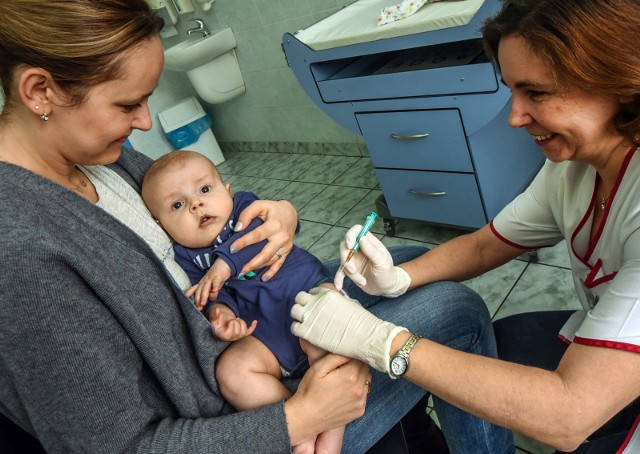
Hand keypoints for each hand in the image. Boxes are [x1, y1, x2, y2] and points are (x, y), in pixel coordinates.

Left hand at [186, 258, 230, 309]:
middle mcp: (204, 281)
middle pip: (199, 291)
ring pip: (206, 288)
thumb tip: (204, 303)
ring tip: (203, 303)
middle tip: (198, 308)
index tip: (190, 306)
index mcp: (202, 283)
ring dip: (204, 296)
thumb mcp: (210, 285)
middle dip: (198, 300)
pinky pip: (216, 282)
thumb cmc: (217, 276)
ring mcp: (211, 278)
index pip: (194, 291)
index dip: (192, 298)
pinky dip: (215, 286)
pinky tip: (215, 290)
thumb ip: (207, 293)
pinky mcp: (218, 276)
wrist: (223, 264)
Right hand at [210, 306, 256, 340]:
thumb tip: (217, 310)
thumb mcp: (215, 319)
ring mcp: (238, 336)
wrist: (222, 326)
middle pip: (238, 332)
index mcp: (224, 335)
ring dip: (242, 323)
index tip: (230, 321)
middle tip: (233, 319)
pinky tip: (255, 321)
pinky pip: (249, 331)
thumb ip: (215, 315)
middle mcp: (232, 338)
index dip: (231, 326)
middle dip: (237, 323)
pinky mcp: (243, 334)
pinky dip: (253, 326)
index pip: (230, 334)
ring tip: (238, 319)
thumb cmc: (218, 323)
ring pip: (244, 332)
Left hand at [231, 200, 296, 280]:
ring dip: (258, 268)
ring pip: (271, 260)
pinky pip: (280, 264)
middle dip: (252, 262)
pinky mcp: (287, 251)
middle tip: (239, 269)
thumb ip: (247, 214)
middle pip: (265, 253)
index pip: (257, 235)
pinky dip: (272, 272)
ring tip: (244, 272)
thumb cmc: (272, 209)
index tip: (232, 249)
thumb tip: (237, 229)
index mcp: (274, 224)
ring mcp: (286, 246)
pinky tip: (264, 278)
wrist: (290, 213)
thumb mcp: (260, 205)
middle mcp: (281, 237)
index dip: (244, 242)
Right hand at [284, 354, 370, 445]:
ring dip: (360, 378)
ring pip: (367, 382)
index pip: (360, 358)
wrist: (306, 417)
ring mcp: (361, 402)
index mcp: (350, 376)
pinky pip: (364, 395)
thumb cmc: (310, 391)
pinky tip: (345, 393)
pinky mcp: (360, 411)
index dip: (352, 356)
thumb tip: (350, 350)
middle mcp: (359, 389)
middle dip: (357, 366)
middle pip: (366, 369)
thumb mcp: (318, 368)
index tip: (343, 359)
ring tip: (344, 381)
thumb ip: (336, 356)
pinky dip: (358, 391)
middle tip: (343, 369)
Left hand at [291, 287, 405, 373]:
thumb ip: (337, 300)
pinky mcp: (307, 331)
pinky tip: (307, 333)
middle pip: (299, 298)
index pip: (313, 291)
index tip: (318, 307)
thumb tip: (334, 302)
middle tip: (309, 313)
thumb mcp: (349, 302)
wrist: (365, 336)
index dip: (315, 299)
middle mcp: (316, 302)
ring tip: (306, 322)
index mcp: (327, 294)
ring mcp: (310, 316)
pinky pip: (294, 327)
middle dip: (303, 304)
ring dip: (299, 316)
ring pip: (294, 311)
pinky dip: (298, 329)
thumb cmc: (361, 321)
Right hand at [334, 225, 410, 296]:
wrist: (386, 288)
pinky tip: (339, 286)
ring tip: (362, 281)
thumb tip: (362, 238)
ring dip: (350, 273)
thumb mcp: (382, 262)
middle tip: (353, 270)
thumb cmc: (388, 273)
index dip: (351, 235)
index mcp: (369, 242)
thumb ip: (372, 250)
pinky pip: (341, 272)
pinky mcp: (351, 270)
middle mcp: (360, 249)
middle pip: (345, 246)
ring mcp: (354, 259)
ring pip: (344, 261)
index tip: (350, 245)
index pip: (357, 231)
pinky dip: (338, 278)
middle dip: (347, 259)